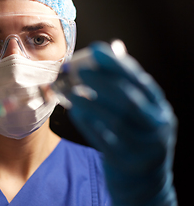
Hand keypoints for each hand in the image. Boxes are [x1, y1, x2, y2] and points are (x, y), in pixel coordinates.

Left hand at [68, 43, 176, 205]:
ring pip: (116, 121)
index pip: (141, 82)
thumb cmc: (136, 138)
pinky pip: (104, 140)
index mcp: (160, 109)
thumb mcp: (140, 114)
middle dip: (102, 82)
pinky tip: (75, 111)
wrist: (144, 182)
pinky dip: (88, 124)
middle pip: (129, 100)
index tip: (97, 49)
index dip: (118, 64)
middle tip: (78, 69)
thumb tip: (114, 48)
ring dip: (90, 102)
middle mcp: (157, 127)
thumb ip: (127, 84)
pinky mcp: (126, 162)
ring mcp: (143, 147)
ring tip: (71, 91)